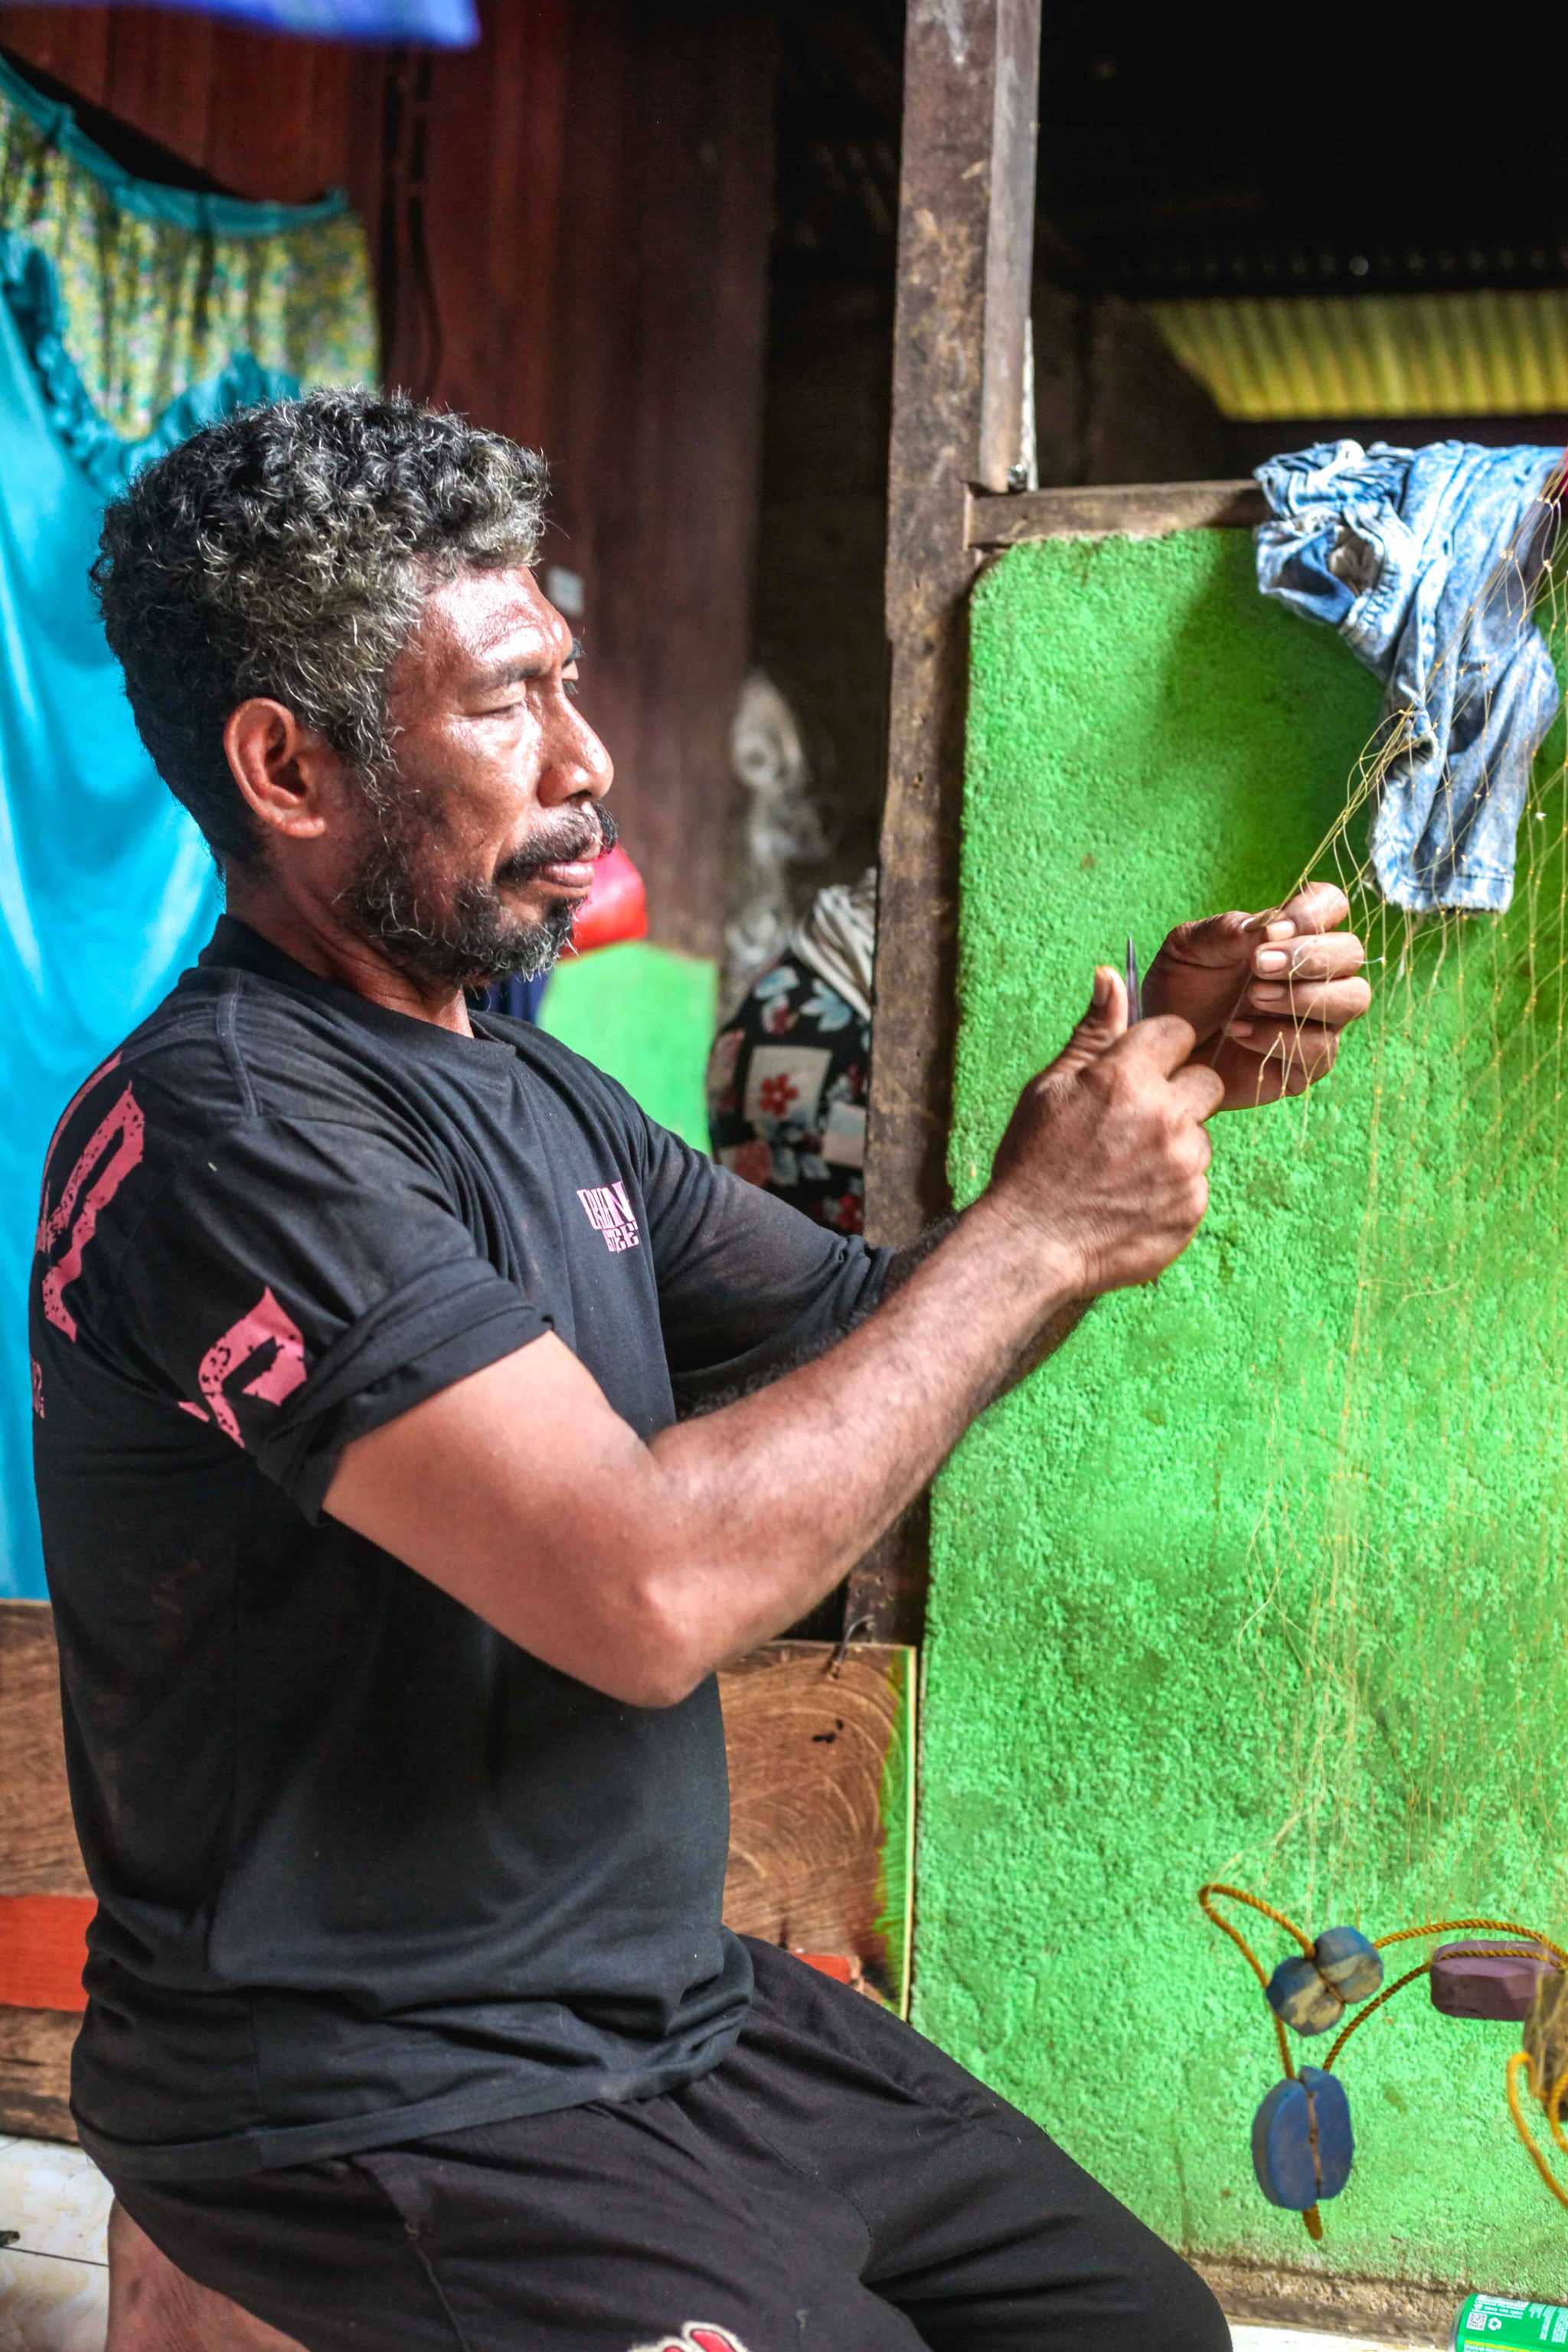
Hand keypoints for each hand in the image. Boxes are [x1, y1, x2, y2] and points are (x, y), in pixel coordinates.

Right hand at [985, 966, 1224, 1295]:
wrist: (1031, 1245)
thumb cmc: (1032, 1161)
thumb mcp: (1051, 1087)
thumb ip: (1093, 1033)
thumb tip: (1111, 976)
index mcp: (1126, 1077)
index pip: (1178, 1032)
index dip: (1159, 1050)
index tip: (1137, 1072)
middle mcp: (1165, 1117)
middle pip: (1206, 1081)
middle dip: (1179, 1094)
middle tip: (1134, 1123)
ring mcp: (1184, 1167)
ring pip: (1202, 1136)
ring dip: (1176, 1145)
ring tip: (1126, 1169)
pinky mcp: (1193, 1209)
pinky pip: (1197, 1183)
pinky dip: (1173, 1189)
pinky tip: (1133, 1199)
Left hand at [1142, 881, 1369, 1110]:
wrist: (1160, 1049)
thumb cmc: (1178, 993)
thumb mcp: (1187, 950)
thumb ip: (1224, 930)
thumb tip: (1267, 924)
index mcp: (1289, 937)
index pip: (1330, 906)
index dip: (1314, 912)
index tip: (1272, 931)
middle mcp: (1313, 976)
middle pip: (1352, 953)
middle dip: (1310, 955)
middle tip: (1258, 966)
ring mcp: (1316, 1020)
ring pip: (1353, 999)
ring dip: (1304, 996)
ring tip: (1254, 998)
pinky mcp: (1306, 1065)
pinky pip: (1321, 1049)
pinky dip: (1279, 1037)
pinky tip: (1238, 1031)